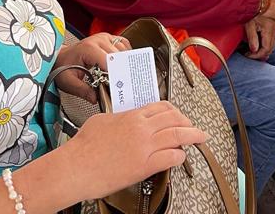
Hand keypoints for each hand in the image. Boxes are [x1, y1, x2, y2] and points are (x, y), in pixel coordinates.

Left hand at [54, 33, 130, 102]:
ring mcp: (104, 37)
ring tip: (120, 76)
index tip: (118, 88)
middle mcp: (98, 40)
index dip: (115, 75)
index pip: (109, 62)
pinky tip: (121, 65)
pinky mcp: (108, 38)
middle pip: (119, 57)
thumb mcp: (68, 82)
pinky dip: (125, 55)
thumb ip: (82, 90)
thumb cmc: (62, 67)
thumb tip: (96, 98)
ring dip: (124, 63)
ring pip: (123, 50)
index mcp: (88, 48)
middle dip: (121, 71)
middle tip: (120, 86)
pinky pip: (123, 45)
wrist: (60, 57)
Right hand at [61, 102, 206, 200]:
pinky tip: (181, 157)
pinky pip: (171, 157)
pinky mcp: (144, 165)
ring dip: (192, 136)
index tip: (178, 115)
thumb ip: (120, 118)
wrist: (75, 167)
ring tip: (199, 138)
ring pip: (178, 135)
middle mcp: (141, 129)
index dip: (174, 111)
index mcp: (131, 116)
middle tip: (194, 127)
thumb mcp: (102, 121)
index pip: (161, 107)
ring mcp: (144, 147)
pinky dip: (180, 156)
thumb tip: (127, 119)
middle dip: (188, 122)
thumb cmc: (83, 147)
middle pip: (174, 118)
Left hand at [244, 15, 274, 59]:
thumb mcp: (250, 23)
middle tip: (250, 54)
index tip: (248, 55)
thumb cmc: (255, 7)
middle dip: (260, 53)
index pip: (266, 50)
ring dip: (264, 46)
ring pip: (273, 41)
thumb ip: (252, 37)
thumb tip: (254, 50)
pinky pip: (274, 34)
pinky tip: (260, 36)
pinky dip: (267, 39)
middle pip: (271, 47)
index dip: (257, 55)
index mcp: (269, 30)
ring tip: (253, 47)